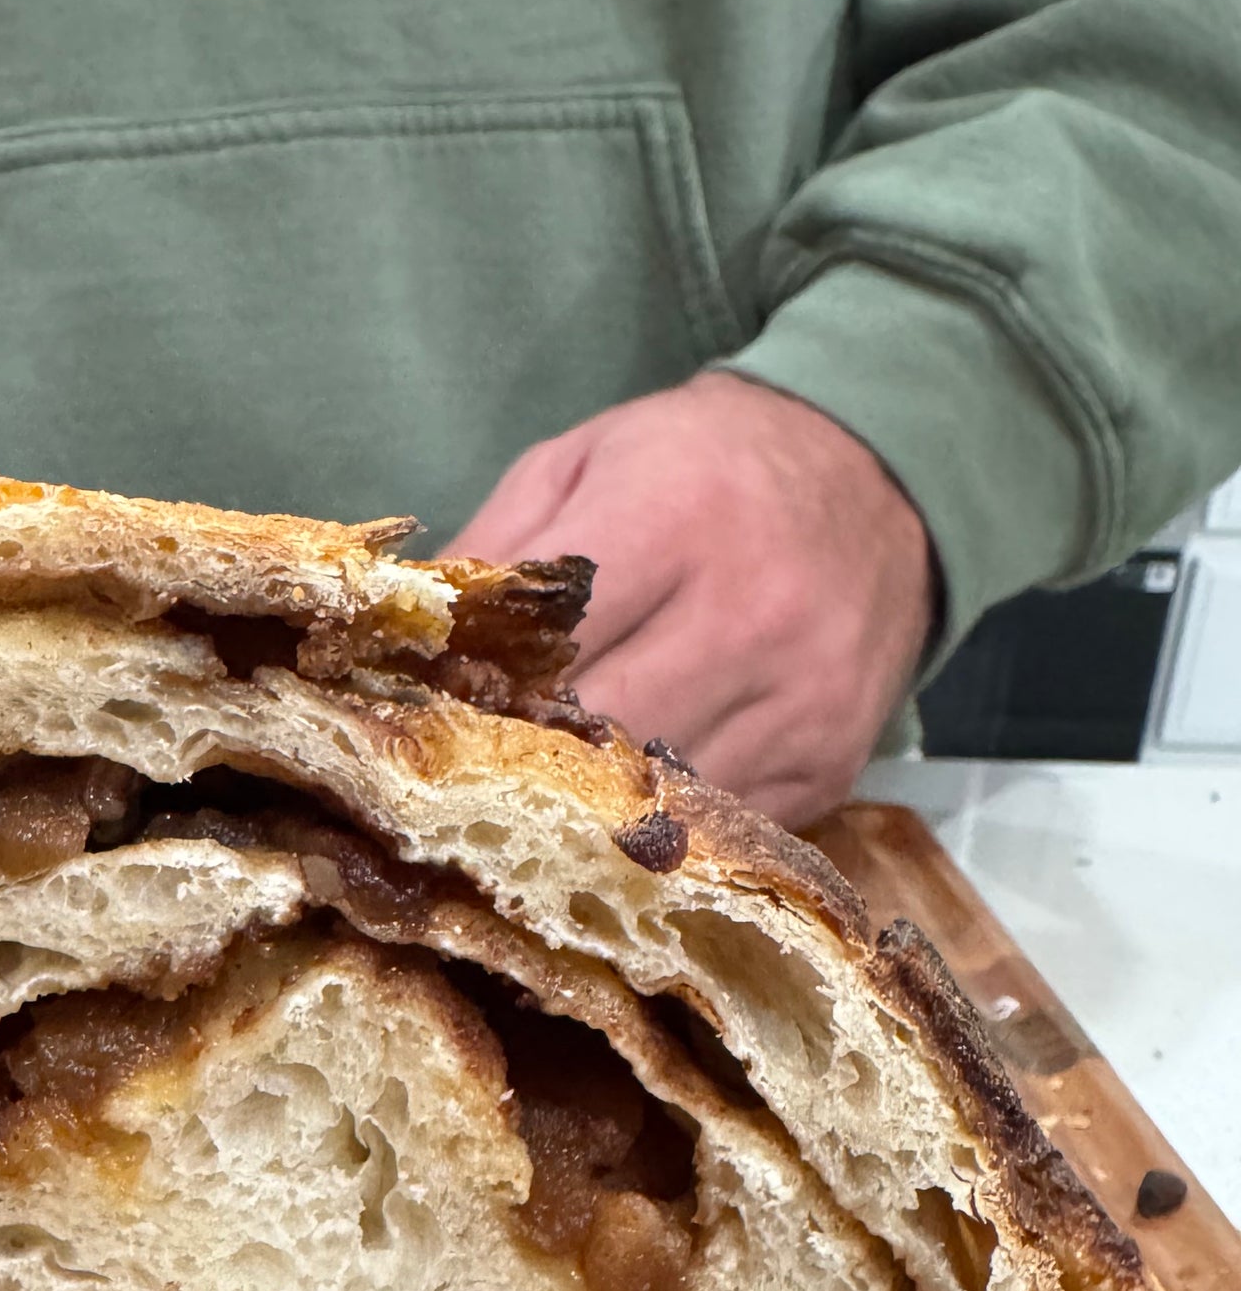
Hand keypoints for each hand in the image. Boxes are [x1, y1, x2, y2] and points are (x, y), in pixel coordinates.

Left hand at [448, 373, 935, 827]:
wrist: (881, 479)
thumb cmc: (707, 465)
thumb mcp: (589, 459)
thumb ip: (497, 546)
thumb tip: (410, 642)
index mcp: (676, 518)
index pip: (550, 643)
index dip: (477, 688)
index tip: (426, 712)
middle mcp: (749, 616)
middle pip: (597, 737)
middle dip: (521, 760)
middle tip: (464, 771)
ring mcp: (798, 705)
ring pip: (653, 805)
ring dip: (583, 809)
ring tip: (533, 798)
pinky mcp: (825, 769)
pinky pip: (712, 831)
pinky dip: (655, 828)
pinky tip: (618, 806)